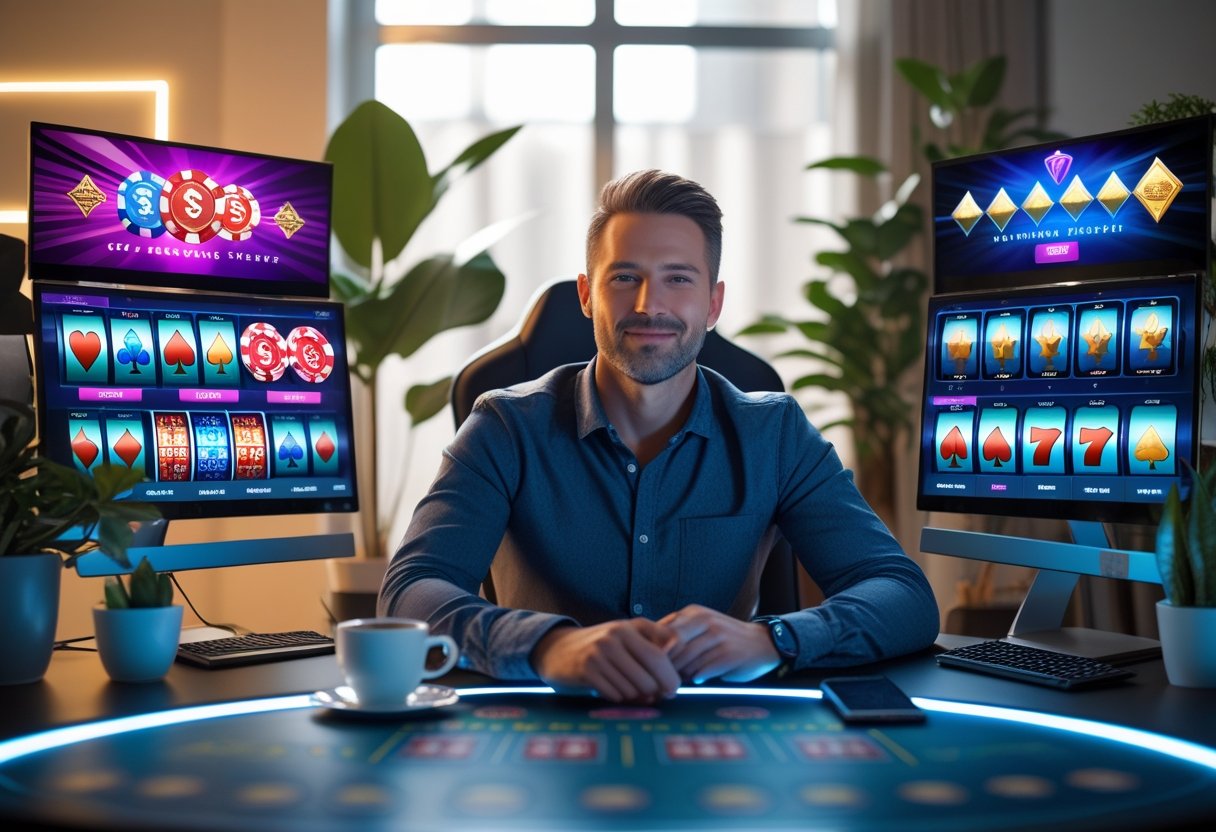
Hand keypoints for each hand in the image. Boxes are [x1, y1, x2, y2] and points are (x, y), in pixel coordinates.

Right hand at [530, 619, 680, 703]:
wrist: (559, 649)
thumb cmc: (602, 644)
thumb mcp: (627, 633)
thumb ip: (654, 636)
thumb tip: (678, 647)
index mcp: (628, 628)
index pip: (659, 656)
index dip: (671, 676)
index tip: (674, 688)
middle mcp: (613, 638)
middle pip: (648, 677)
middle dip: (658, 692)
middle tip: (660, 697)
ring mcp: (598, 655)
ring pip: (632, 690)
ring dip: (637, 697)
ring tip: (634, 692)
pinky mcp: (586, 671)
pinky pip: (615, 695)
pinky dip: (619, 698)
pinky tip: (616, 691)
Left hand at [659, 605, 781, 683]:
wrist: (763, 643)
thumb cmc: (724, 639)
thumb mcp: (700, 627)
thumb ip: (677, 633)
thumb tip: (646, 649)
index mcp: (694, 613)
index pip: (662, 632)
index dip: (655, 652)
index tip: (652, 666)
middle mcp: (705, 621)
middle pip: (672, 647)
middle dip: (666, 665)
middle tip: (663, 678)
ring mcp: (718, 637)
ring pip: (686, 660)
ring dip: (681, 674)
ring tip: (681, 680)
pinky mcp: (729, 654)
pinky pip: (702, 671)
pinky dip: (696, 678)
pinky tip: (698, 680)